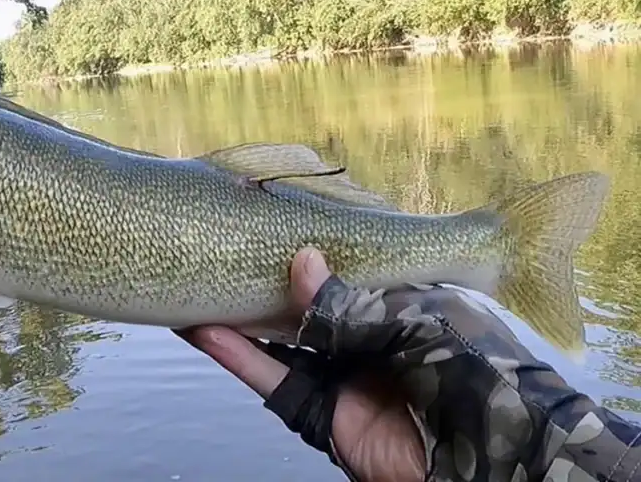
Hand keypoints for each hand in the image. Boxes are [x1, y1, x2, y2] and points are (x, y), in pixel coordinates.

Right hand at [180, 248, 640, 480]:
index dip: (315, 252)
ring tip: (194, 287)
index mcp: (408, 306)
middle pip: (307, 305)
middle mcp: (372, 337)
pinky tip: (202, 331)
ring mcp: (343, 375)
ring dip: (238, 317)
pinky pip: (273, 378)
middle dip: (266, 282)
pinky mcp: (320, 412)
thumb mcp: (417, 322)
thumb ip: (350, 301)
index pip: (352, 271)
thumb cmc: (473, 376)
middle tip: (223, 253)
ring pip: (281, 340)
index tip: (273, 226)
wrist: (489, 462)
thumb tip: (300, 260)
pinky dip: (238, 356)